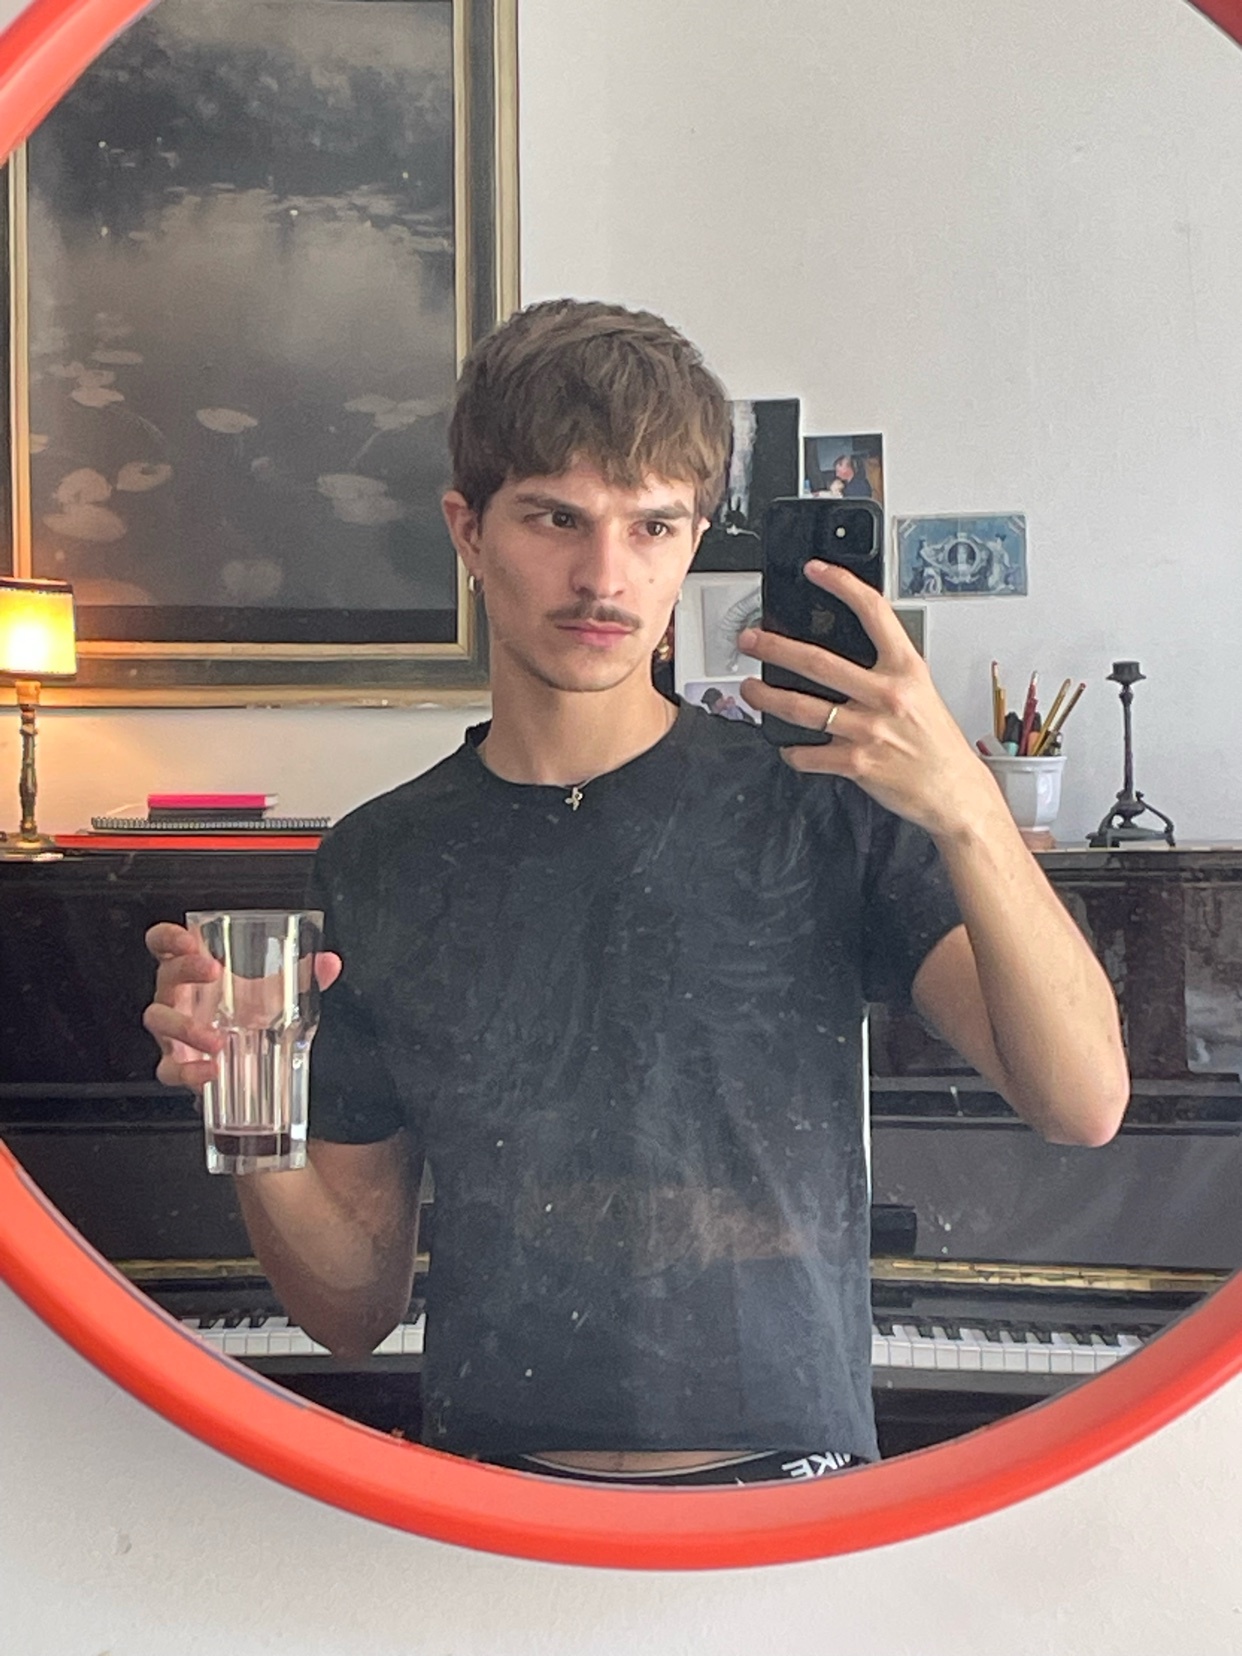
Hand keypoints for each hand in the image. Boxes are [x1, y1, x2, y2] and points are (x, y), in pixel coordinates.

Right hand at [142, 922, 342, 1092]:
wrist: (246, 1061)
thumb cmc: (248, 1014)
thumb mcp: (274, 992)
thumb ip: (301, 976)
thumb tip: (329, 963)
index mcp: (192, 970)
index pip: (165, 944)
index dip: (169, 937)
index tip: (188, 938)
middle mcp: (175, 995)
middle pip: (165, 973)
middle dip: (185, 969)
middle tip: (213, 970)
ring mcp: (171, 1030)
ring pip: (159, 1020)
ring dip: (185, 1026)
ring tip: (216, 1039)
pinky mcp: (175, 1062)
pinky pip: (169, 1069)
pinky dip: (188, 1072)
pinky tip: (210, 1072)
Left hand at [738, 560, 1004, 841]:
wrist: (955, 791)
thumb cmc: (937, 743)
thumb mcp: (921, 692)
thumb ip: (886, 671)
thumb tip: (841, 657)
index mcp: (907, 669)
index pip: (874, 612)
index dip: (842, 585)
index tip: (816, 571)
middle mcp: (887, 695)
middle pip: (818, 662)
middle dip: (774, 647)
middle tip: (750, 639)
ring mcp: (870, 730)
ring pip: (803, 708)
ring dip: (768, 697)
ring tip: (751, 689)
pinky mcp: (858, 763)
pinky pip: (809, 754)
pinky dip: (792, 751)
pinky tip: (788, 745)